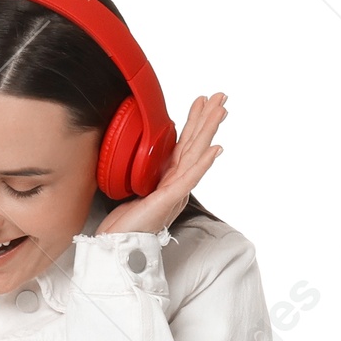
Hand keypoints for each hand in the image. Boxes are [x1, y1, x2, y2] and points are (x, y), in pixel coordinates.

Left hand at [96, 92, 227, 239]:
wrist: (118, 244)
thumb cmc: (126, 222)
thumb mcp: (135, 187)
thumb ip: (145, 172)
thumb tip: (145, 156)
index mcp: (168, 179)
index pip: (184, 144)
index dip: (194, 122)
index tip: (201, 101)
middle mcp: (176, 183)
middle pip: (195, 144)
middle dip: (208, 118)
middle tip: (221, 97)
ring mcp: (175, 191)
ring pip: (196, 154)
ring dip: (209, 131)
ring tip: (220, 110)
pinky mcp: (170, 199)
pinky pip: (190, 177)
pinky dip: (203, 163)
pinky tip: (214, 149)